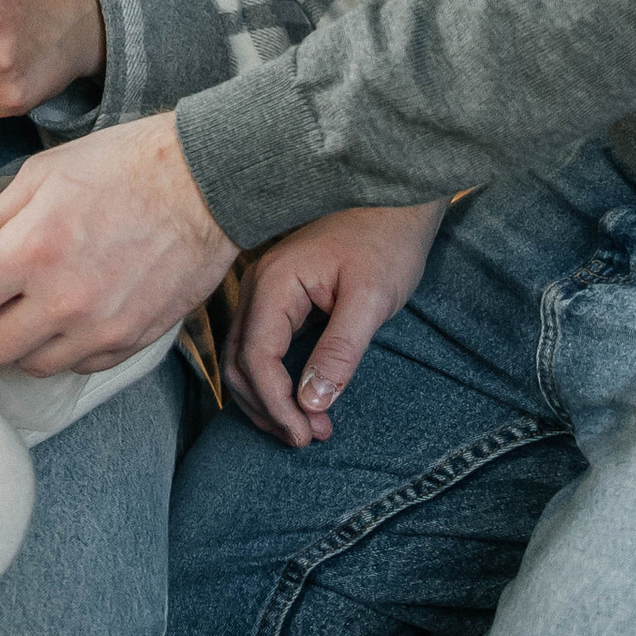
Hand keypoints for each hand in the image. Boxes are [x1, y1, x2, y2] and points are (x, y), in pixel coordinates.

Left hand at [0, 113, 232, 374]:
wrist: (206, 183)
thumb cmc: (123, 166)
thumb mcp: (45, 172)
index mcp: (30, 250)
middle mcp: (62, 299)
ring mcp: (99, 327)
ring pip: (29, 364)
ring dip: (16, 343)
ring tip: (24, 309)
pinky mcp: (129, 341)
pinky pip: (75, 364)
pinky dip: (61, 346)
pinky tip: (67, 314)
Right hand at [228, 202, 447, 449]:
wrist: (396, 197)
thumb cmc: (388, 240)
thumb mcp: (372, 299)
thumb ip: (341, 350)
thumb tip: (312, 404)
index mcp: (275, 283)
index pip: (256, 358)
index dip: (277, 405)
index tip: (307, 435)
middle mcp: (258, 286)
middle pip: (239, 364)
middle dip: (269, 409)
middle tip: (309, 438)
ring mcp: (264, 290)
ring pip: (244, 358)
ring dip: (268, 399)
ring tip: (308, 427)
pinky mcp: (278, 296)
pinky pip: (260, 346)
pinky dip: (273, 379)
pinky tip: (301, 398)